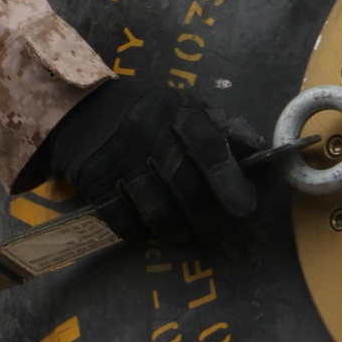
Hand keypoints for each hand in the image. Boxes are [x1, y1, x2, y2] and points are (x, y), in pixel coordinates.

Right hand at [46, 78, 263, 239]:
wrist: (81, 109)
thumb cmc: (144, 111)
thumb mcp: (182, 106)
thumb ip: (222, 126)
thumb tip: (260, 148)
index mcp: (175, 112)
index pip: (208, 147)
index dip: (229, 181)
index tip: (243, 207)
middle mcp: (147, 135)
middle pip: (187, 189)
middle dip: (208, 219)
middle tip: (215, 229)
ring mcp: (119, 162)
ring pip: (159, 213)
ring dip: (179, 233)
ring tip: (187, 235)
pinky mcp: (96, 185)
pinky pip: (127, 224)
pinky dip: (144, 234)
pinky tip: (152, 229)